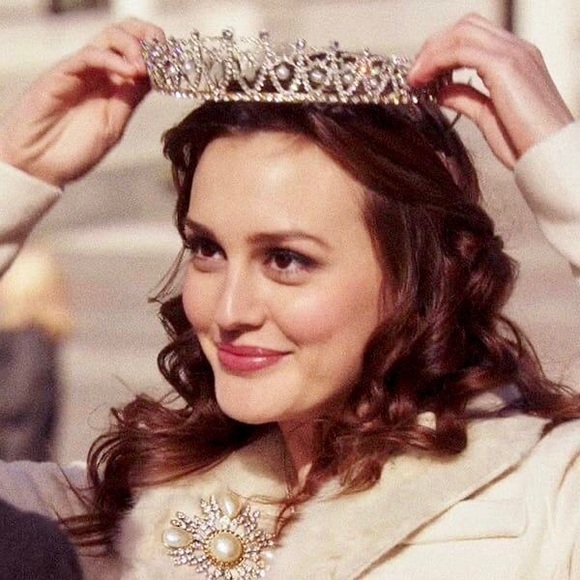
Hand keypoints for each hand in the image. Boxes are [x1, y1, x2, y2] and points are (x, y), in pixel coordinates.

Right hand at [0, 19, 164, 187]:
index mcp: (113, 85)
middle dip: (149, 37)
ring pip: (109, 37)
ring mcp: (80, 71)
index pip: (140, 54)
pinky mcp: (62, 73)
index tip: (176, 64)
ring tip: (146, 66)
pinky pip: (89, 55)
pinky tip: (131, 72)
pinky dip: (113, 59)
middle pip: (125, 35)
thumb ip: (130, 100)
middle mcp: (98, 72)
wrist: (39, 165)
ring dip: (134, 46)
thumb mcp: (113, 125)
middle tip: (164, 53)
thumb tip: (154, 78)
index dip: (160, 53)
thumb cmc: (74, 150)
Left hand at [409, 13, 573, 168]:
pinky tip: (423, 82)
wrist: (550, 155)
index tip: (421, 75)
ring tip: (413, 79)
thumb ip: (467, 98)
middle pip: (465, 27)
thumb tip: (441, 91)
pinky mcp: (505, 66)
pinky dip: (436, 62)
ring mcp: (513, 54)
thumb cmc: (524, 143)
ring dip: (431, 54)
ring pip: (461, 33)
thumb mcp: (488, 117)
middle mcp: (517, 49)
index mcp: (517, 58)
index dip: (442, 50)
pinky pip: (461, 51)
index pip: (473, 36)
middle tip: (413, 75)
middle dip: (433, 47)